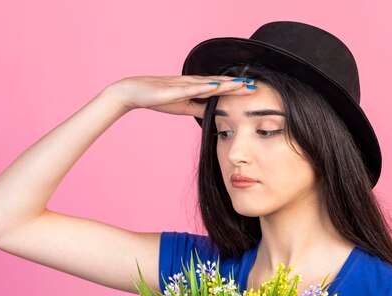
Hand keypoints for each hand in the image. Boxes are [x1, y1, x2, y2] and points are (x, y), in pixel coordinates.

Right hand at [109, 75, 256, 117]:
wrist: (135, 92)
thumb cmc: (158, 98)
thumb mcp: (184, 107)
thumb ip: (199, 109)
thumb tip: (215, 116)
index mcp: (196, 89)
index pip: (221, 89)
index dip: (237, 90)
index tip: (253, 91)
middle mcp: (193, 84)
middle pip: (220, 84)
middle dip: (238, 86)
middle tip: (256, 86)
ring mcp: (184, 85)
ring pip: (209, 84)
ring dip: (226, 84)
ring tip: (242, 84)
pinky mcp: (174, 89)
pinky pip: (192, 89)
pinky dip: (205, 87)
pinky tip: (216, 86)